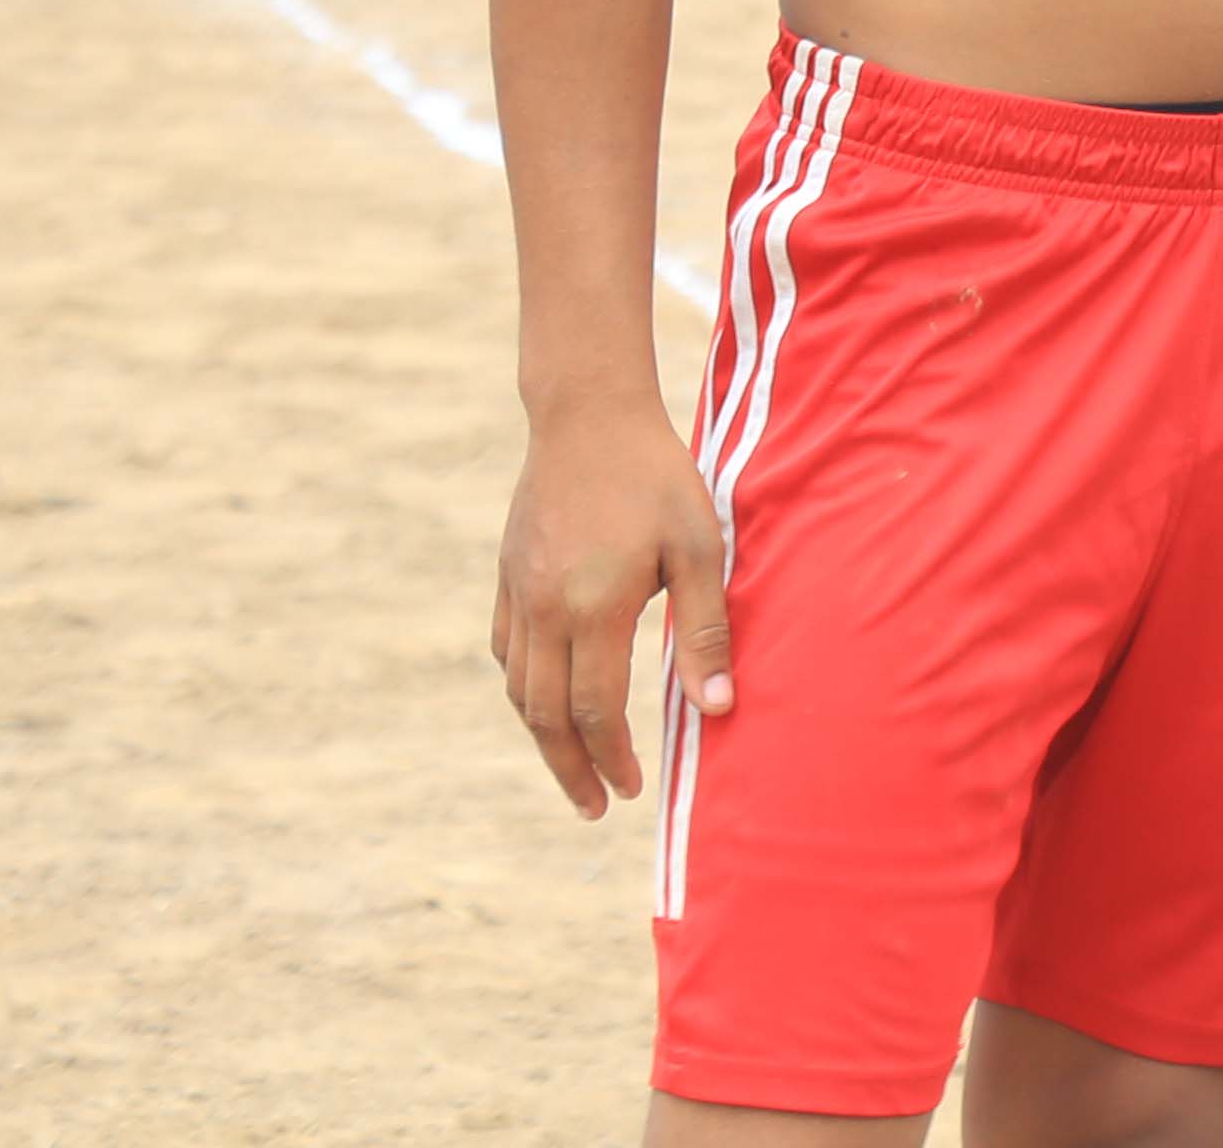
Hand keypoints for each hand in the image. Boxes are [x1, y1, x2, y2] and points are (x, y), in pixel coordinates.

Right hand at [488, 387, 729, 818]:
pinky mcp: (507, 575)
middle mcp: (544, 609)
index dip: (611, 758)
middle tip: (596, 807)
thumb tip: (718, 708)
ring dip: (544, 736)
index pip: (594, 711)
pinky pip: (504, 651)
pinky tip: (546, 700)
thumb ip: (704, 629)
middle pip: (546, 716)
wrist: (589, 414)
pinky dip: (523, 688)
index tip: (631, 789)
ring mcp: (518, 593)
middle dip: (570, 769)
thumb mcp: (699, 547)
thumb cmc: (656, 478)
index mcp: (593, 608)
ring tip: (573, 767)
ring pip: (520, 689)